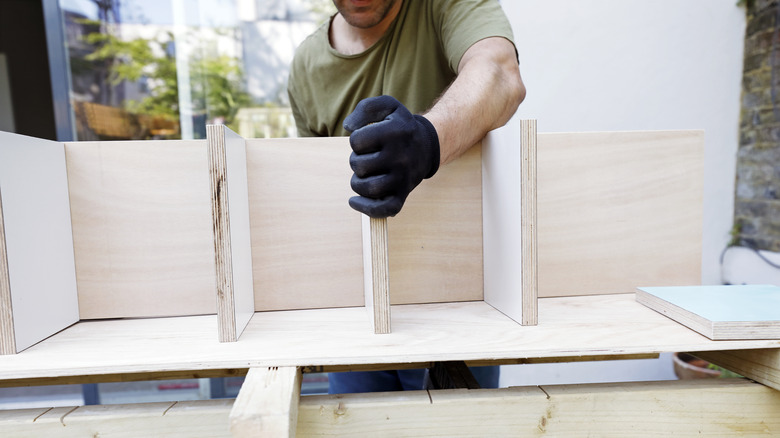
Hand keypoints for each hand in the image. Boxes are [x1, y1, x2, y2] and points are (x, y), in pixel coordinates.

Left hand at [343, 96, 439, 217]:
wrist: (427, 145)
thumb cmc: (400, 126)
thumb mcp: (388, 106)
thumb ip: (366, 108)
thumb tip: (348, 126)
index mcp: (396, 132)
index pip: (357, 141)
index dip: (356, 140)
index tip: (367, 140)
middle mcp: (401, 156)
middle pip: (359, 166)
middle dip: (356, 161)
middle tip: (366, 158)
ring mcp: (404, 178)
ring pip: (369, 188)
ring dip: (357, 183)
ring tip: (363, 175)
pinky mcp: (404, 194)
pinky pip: (385, 209)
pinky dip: (366, 208)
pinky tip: (354, 201)